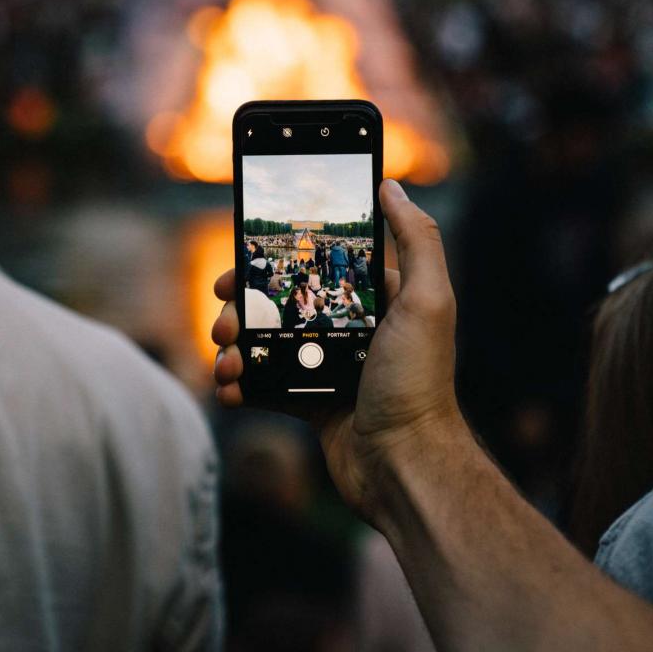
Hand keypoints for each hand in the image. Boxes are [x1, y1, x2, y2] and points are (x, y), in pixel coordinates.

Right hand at [212, 178, 461, 525]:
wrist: (404, 465)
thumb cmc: (416, 381)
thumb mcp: (427, 301)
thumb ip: (415, 240)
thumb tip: (390, 186)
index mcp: (375, 299)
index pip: (316, 265)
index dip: (276, 260)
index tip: (242, 262)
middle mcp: (349, 327)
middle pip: (281, 302)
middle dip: (244, 306)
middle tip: (225, 317)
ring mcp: (327, 365)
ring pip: (266, 342)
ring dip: (236, 346)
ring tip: (225, 358)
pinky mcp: (311, 401)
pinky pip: (266, 385)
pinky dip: (241, 385)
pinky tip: (229, 388)